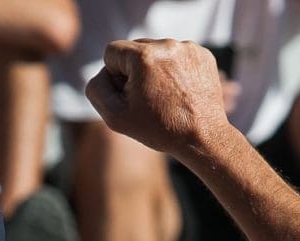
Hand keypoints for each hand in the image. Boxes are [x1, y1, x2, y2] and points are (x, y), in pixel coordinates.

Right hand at [85, 39, 231, 156]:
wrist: (201, 137)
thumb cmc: (158, 129)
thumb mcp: (114, 116)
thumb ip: (96, 89)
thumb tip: (103, 73)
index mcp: (143, 57)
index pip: (112, 52)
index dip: (115, 76)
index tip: (130, 94)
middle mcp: (167, 45)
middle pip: (135, 48)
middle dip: (135, 71)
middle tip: (147, 98)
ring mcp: (188, 48)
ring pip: (157, 51)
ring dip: (155, 70)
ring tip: (165, 96)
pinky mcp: (203, 54)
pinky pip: (177, 55)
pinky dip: (175, 70)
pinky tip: (179, 91)